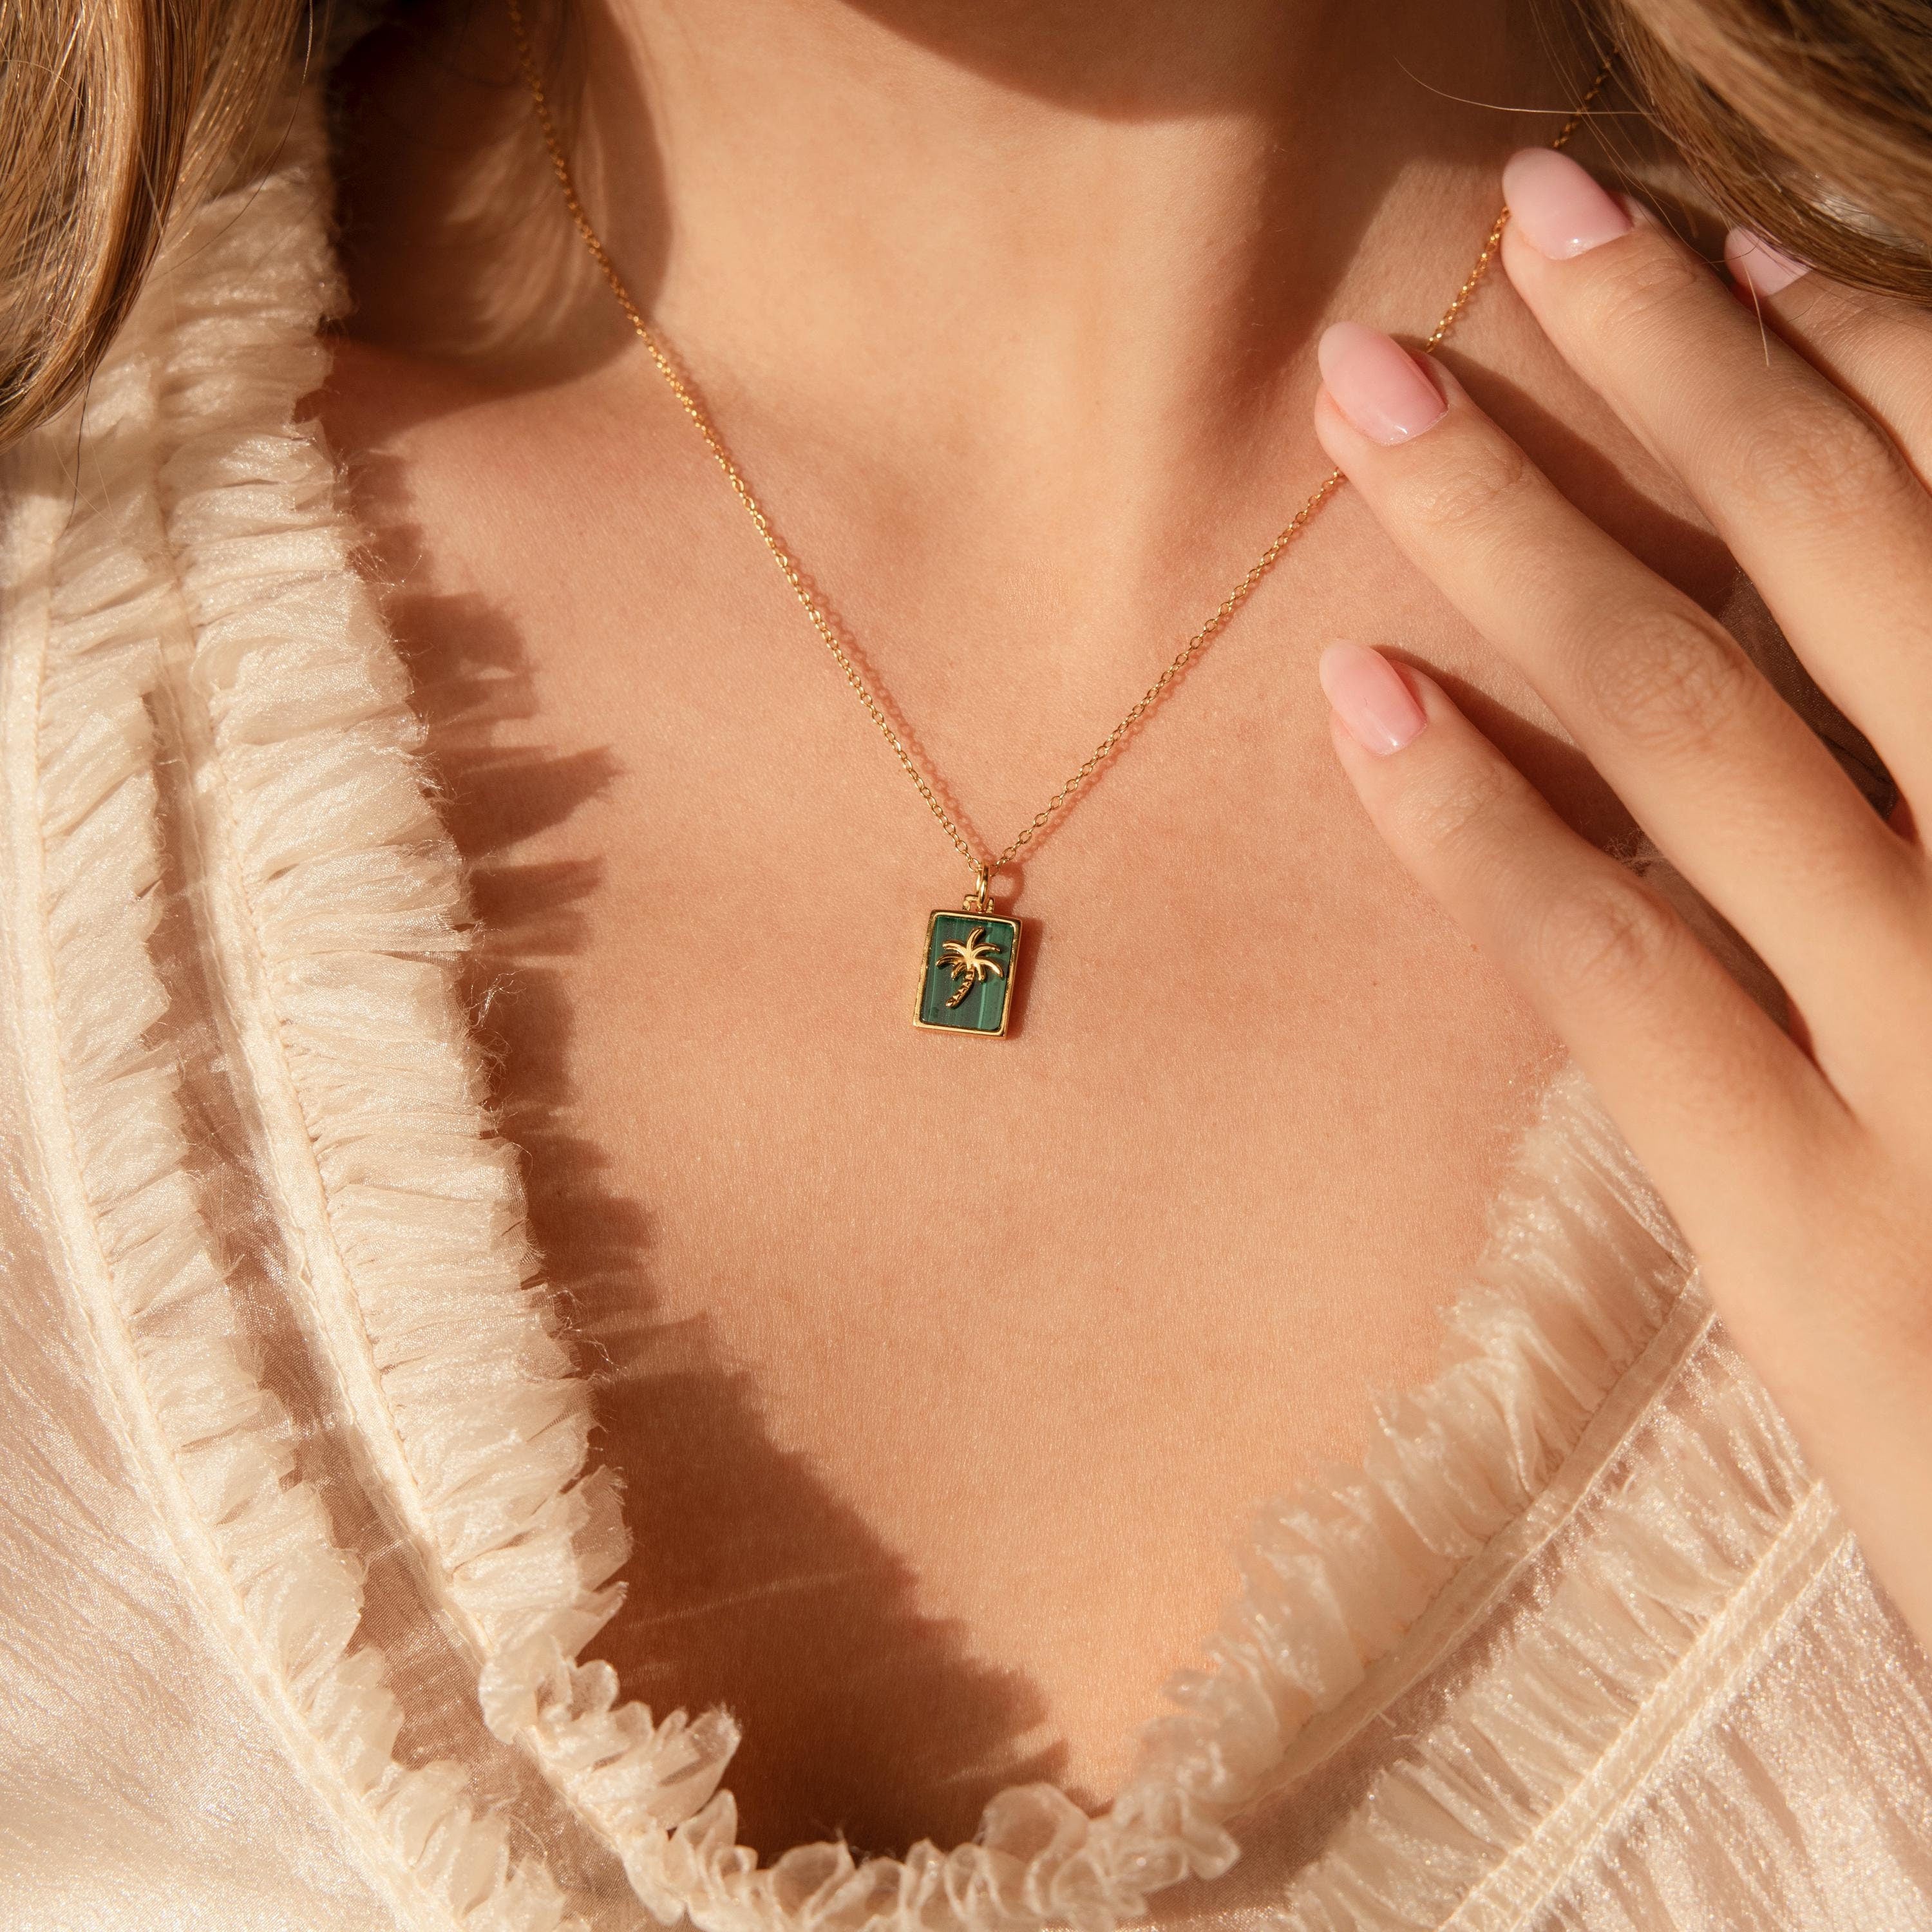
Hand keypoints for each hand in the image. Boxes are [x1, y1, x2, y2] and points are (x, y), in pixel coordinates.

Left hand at [1310, 147, 1931, 1653]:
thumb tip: (1867, 648)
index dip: (1863, 365)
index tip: (1725, 262)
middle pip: (1840, 567)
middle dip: (1676, 377)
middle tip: (1526, 218)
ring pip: (1694, 731)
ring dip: (1520, 538)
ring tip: (1374, 393)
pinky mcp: (1816, 1234)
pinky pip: (1610, 977)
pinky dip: (1476, 822)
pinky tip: (1355, 691)